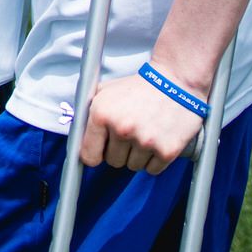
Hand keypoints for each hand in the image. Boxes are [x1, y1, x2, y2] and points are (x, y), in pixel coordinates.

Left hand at [81, 70, 208, 173]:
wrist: (177, 81)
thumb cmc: (140, 87)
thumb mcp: (107, 91)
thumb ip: (89, 112)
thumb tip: (75, 132)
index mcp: (102, 114)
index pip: (88, 155)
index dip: (95, 153)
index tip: (101, 151)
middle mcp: (122, 128)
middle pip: (113, 162)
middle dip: (120, 151)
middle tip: (132, 132)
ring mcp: (145, 141)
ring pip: (133, 166)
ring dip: (138, 155)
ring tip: (147, 132)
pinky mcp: (166, 150)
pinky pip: (152, 170)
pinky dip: (155, 160)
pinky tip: (158, 140)